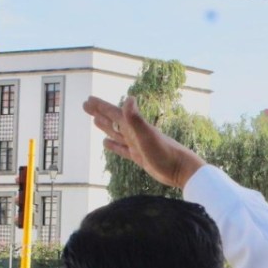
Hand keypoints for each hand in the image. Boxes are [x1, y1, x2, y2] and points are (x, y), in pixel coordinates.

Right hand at [83, 96, 204, 188]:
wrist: (180, 169)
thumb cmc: (164, 152)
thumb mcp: (147, 135)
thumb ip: (136, 118)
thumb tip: (129, 98)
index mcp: (134, 126)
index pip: (113, 113)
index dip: (100, 106)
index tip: (88, 100)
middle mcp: (135, 133)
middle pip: (113, 120)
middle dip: (99, 112)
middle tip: (86, 105)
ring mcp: (137, 145)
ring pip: (116, 133)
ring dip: (105, 126)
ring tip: (95, 120)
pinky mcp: (139, 157)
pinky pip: (122, 149)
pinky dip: (113, 145)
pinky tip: (106, 143)